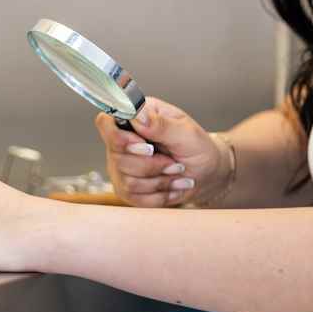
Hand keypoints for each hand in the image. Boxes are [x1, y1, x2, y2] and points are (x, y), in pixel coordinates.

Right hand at [95, 96, 232, 207]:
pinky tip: (172, 186)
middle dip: (152, 165)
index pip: (106, 123)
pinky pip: (134, 198)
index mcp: (136, 117)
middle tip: (175, 162)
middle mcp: (123, 140)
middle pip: (117, 157)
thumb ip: (161, 124)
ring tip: (177, 173)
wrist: (206, 174)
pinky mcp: (126, 188)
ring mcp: (121, 165)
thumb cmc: (198, 148)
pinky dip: (159, 195)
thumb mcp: (187, 133)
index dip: (121, 139)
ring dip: (159, 181)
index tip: (147, 147)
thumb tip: (136, 114)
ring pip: (127, 180)